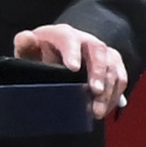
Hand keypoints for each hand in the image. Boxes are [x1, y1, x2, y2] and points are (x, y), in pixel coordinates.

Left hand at [11, 23, 132, 118]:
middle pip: (98, 50)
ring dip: (108, 89)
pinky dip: (114, 94)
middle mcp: (85, 39)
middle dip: (98, 71)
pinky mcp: (112, 63)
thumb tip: (27, 38)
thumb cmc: (42, 55)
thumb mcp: (29, 51)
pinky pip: (120, 77)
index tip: (73, 69)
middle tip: (95, 91)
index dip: (72, 51)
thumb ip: (25, 46)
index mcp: (63, 34)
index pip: (69, 37)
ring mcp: (101, 51)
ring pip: (112, 65)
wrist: (58, 54)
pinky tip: (103, 109)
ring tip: (97, 111)